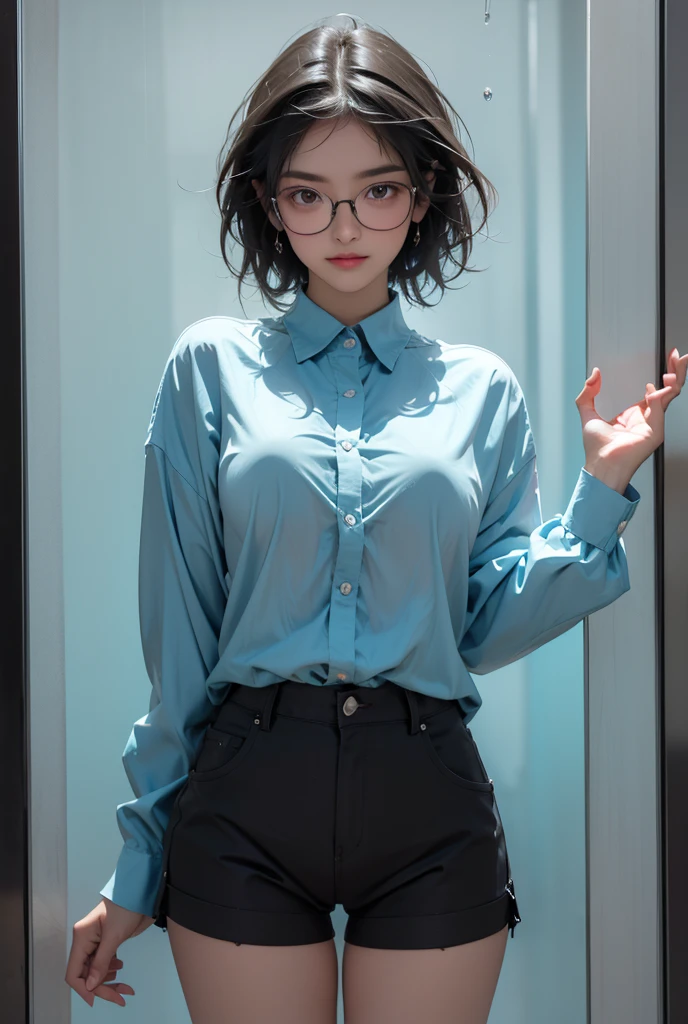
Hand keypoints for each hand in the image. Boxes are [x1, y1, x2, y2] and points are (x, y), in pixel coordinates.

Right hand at [65, 897, 153, 1007]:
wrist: (141, 892)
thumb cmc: (126, 907)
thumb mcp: (114, 936)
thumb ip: (101, 962)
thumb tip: (90, 986)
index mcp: (82, 937)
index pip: (74, 972)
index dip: (82, 989)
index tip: (96, 1000)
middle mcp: (86, 941)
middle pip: (86, 974)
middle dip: (101, 987)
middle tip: (120, 997)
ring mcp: (96, 942)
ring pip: (95, 970)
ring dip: (108, 981)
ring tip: (124, 986)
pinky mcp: (107, 942)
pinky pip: (103, 963)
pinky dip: (110, 970)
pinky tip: (119, 969)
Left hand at [574, 347, 687, 492]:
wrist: (600, 464)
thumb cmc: (597, 448)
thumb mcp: (587, 413)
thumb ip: (588, 393)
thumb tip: (594, 373)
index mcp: (636, 414)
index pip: (656, 390)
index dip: (664, 374)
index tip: (668, 357)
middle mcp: (648, 418)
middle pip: (669, 390)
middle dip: (677, 372)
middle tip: (679, 356)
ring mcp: (654, 425)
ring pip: (671, 397)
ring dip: (675, 379)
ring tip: (677, 363)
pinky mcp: (655, 432)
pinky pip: (661, 409)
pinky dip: (659, 396)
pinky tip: (654, 389)